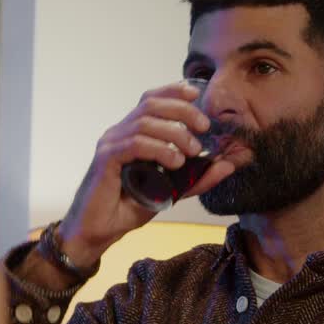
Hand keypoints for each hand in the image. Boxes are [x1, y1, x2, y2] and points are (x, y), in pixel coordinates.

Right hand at [58, 82, 236, 268]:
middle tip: (203, 127)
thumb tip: (227, 166)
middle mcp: (118, 132)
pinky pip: (134, 144)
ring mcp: (110, 144)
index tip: (197, 95)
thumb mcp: (169, 191)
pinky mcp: (105, 159)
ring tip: (191, 152)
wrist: (96, 232)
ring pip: (145, 122)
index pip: (151, 99)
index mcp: (130, 133)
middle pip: (151, 104)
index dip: (173, 91)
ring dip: (174, 133)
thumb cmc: (126, 209)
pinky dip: (158, 149)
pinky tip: (174, 161)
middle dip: (182, 110)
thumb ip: (196, 179)